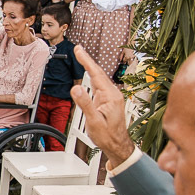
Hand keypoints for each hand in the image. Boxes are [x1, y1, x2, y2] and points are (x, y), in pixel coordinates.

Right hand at [70, 45, 134, 167]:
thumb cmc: (107, 136)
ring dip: (90, 67)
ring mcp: (112, 97)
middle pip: (98, 73)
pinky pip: (100, 85)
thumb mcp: (94, 121)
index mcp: (111, 96)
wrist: (117, 145)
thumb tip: (76, 88)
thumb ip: (85, 104)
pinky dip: (93, 77)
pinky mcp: (110, 101)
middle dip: (88, 60)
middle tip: (78, 49)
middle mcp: (113, 94)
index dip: (87, 61)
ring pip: (99, 78)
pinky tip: (89, 75)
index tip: (79, 51)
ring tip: (82, 57)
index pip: (96, 74)